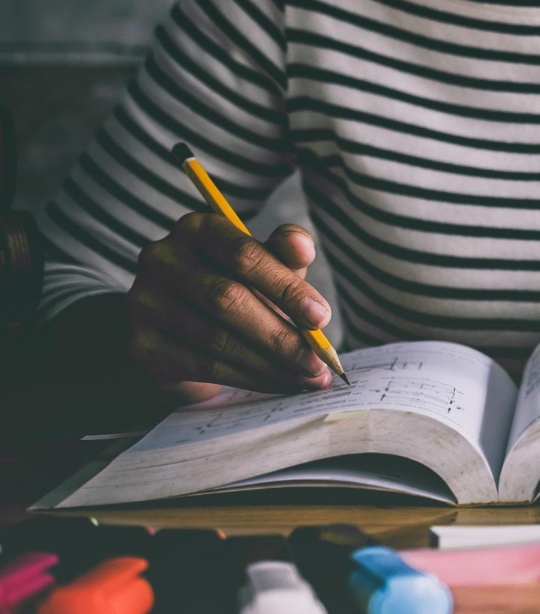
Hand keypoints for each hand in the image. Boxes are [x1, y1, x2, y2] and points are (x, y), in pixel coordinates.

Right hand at [126, 214, 333, 401]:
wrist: (181, 330)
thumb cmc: (234, 286)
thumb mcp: (263, 264)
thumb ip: (285, 253)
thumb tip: (303, 247)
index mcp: (197, 229)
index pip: (243, 254)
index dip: (286, 287)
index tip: (321, 317)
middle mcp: (162, 259)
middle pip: (228, 298)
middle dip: (282, 334)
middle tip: (319, 359)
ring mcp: (146, 303)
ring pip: (218, 339)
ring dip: (272, 364)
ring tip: (308, 377)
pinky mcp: (143, 346)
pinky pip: (205, 366)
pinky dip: (251, 378)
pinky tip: (280, 384)